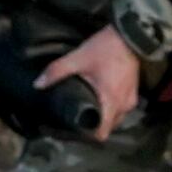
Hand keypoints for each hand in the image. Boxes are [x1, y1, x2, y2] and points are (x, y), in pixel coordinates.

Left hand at [42, 24, 147, 140]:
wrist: (132, 35)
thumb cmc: (106, 49)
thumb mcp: (78, 58)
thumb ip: (57, 71)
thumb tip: (38, 85)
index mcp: (110, 102)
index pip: (100, 134)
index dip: (85, 136)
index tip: (72, 131)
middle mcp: (123, 107)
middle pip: (106, 128)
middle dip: (91, 127)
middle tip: (74, 119)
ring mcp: (130, 101)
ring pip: (114, 120)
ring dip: (101, 118)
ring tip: (86, 109)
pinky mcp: (133, 93)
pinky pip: (120, 109)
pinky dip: (109, 109)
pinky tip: (99, 98)